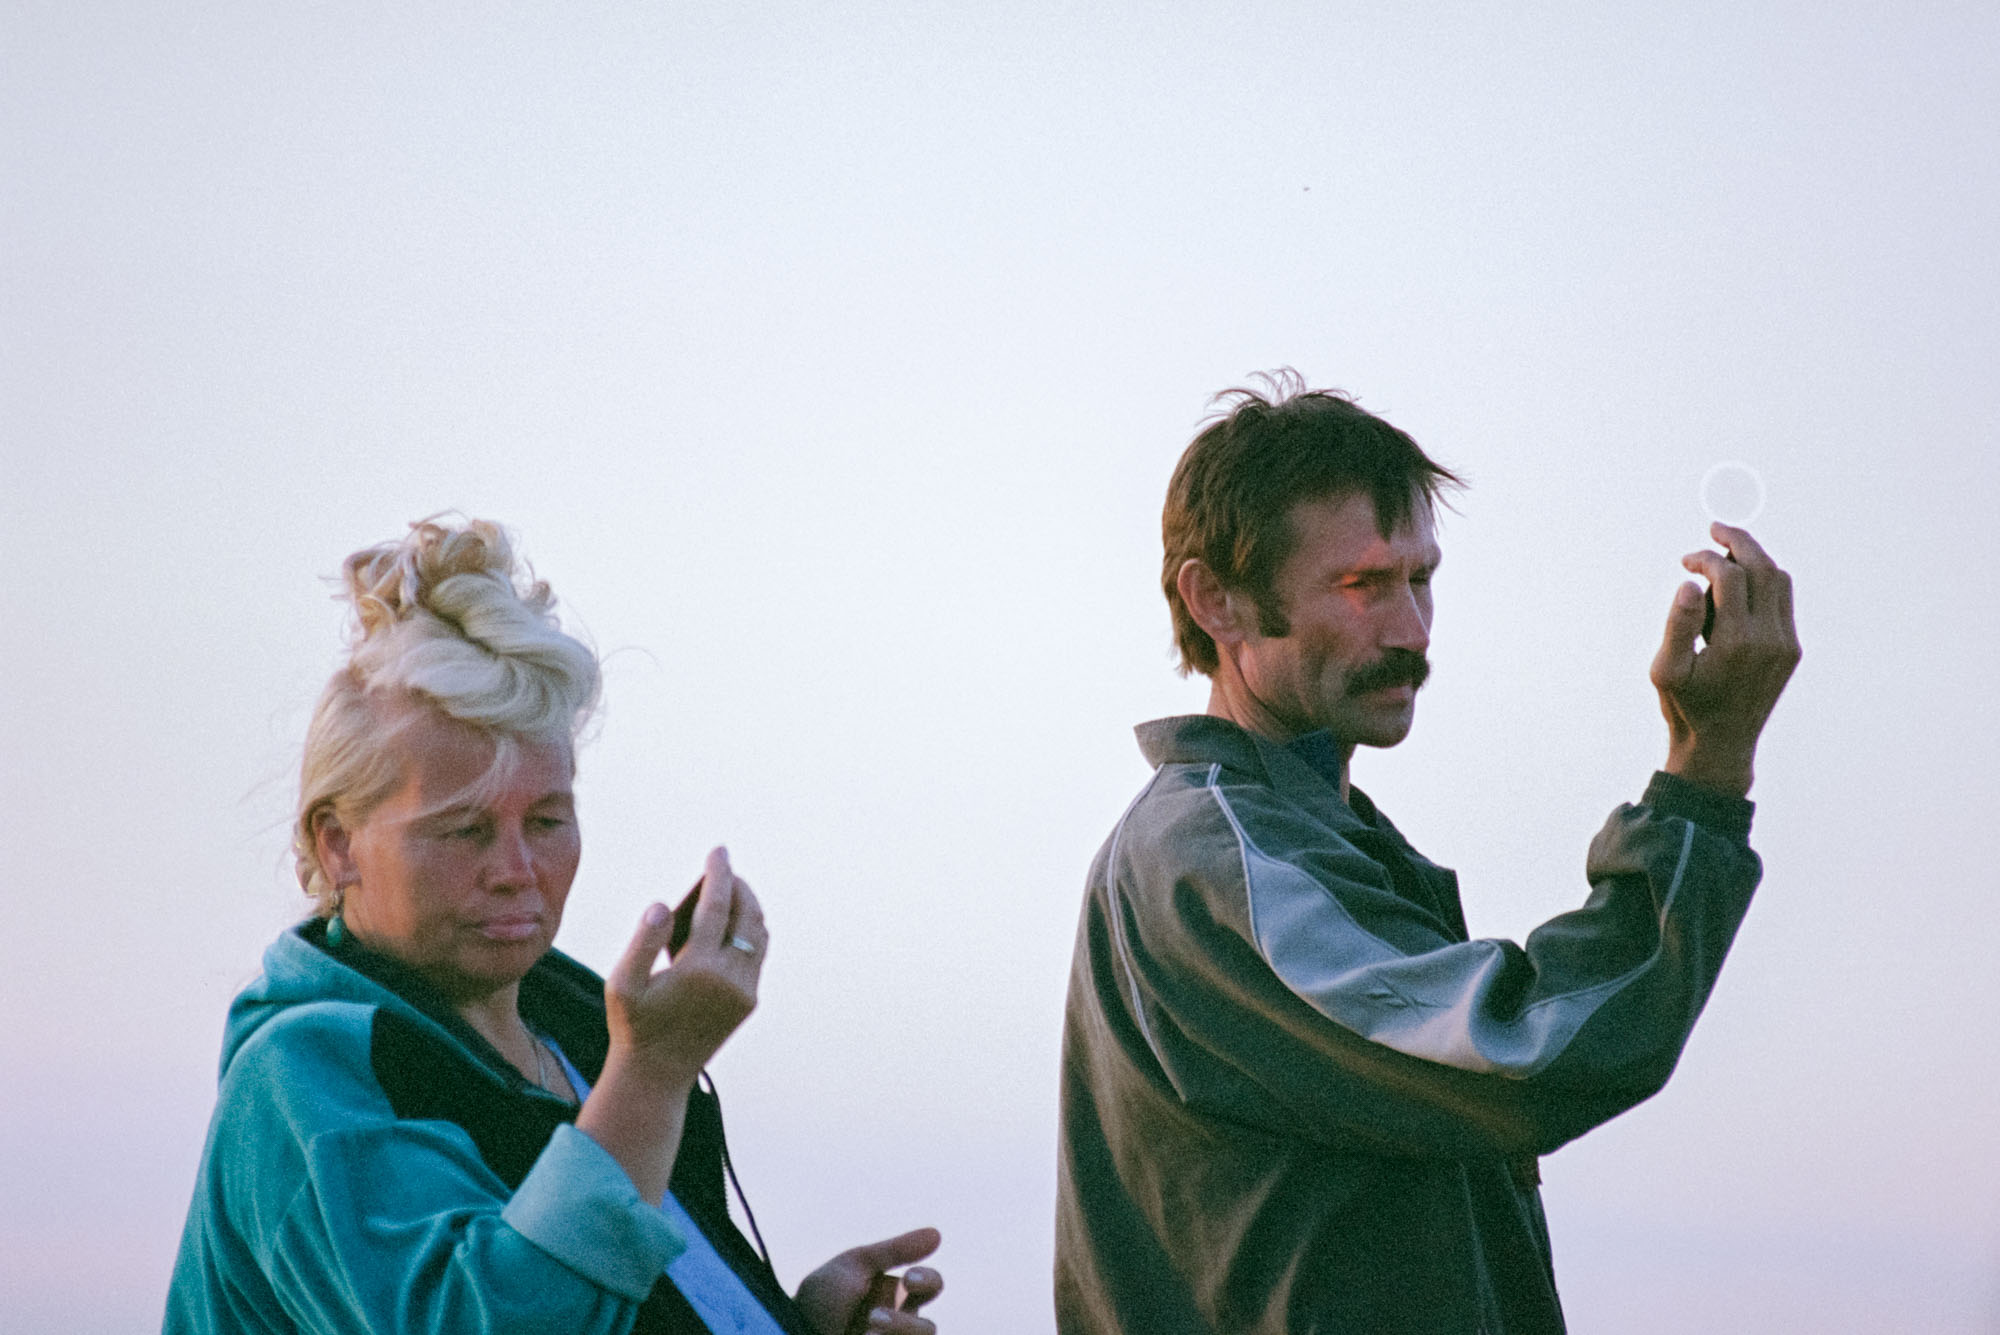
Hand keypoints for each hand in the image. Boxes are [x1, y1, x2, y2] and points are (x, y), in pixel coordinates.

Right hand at [605, 846, 765, 1085]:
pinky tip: (731, 926)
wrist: (657, 1075)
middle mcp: (731, 979)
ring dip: (748, 908)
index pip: (718, 906)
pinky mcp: (749, 1002)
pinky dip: (749, 932)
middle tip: (723, 870)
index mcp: (699, 969)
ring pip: (759, 934)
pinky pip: (757, 955)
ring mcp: (745, 991)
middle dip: (738, 886)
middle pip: (748, 915)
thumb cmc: (633, 1026)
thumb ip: (643, 940)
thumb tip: (664, 903)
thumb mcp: (622, 984)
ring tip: (727, 893)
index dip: (719, 873)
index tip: (719, 850)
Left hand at [794, 1227, 942, 1334]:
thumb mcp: (855, 1266)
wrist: (791, 1330)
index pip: (930, 1285)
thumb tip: (938, 1233)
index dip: (928, 1280)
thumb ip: (895, 1251)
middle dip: (905, 1324)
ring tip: (863, 1330)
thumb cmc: (820, 1299)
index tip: (908, 1278)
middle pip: (928, 1329)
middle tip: (874, 1317)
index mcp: (896, 1295)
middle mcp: (897, 1325)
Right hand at [1651, 523, 1801, 796]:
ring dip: (1754, 559)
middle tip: (1715, 529)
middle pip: (1764, 568)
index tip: (1685, 561)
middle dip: (1739, 542)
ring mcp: (1785, 644)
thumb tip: (1691, 582)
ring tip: (1725, 554)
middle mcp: (1770, 640)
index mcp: (1737, 643)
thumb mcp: (1665, 671)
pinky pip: (1783, 601)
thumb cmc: (1686, 707)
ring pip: (1779, 581)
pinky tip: (1738, 585)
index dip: (1707, 559)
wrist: (1721, 745)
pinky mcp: (1791, 650)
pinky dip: (1763, 581)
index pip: (1730, 577)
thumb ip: (1678, 624)